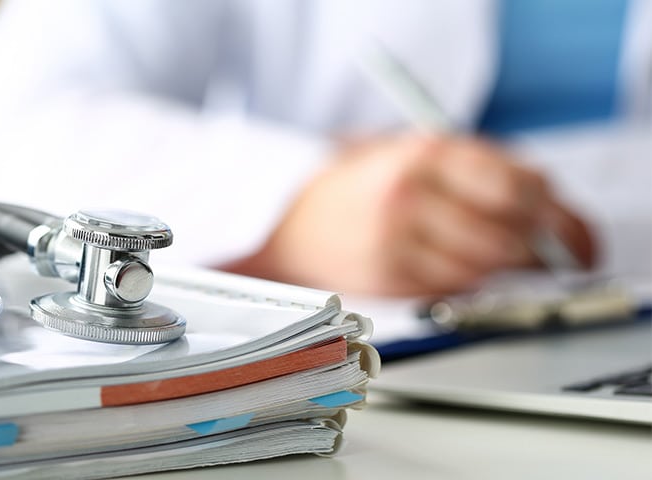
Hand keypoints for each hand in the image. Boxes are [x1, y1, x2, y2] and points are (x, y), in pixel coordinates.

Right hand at [225, 132, 595, 295]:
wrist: (292, 224)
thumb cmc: (358, 187)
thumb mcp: (410, 152)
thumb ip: (474, 167)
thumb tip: (543, 201)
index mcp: (418, 155)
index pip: (511, 183)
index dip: (551, 206)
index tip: (565, 220)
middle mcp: (408, 198)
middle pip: (506, 231)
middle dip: (542, 245)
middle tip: (556, 250)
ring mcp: (397, 243)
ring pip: (485, 266)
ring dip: (510, 266)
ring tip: (515, 259)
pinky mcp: (390, 280)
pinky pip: (456, 286)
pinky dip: (476, 281)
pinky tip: (473, 268)